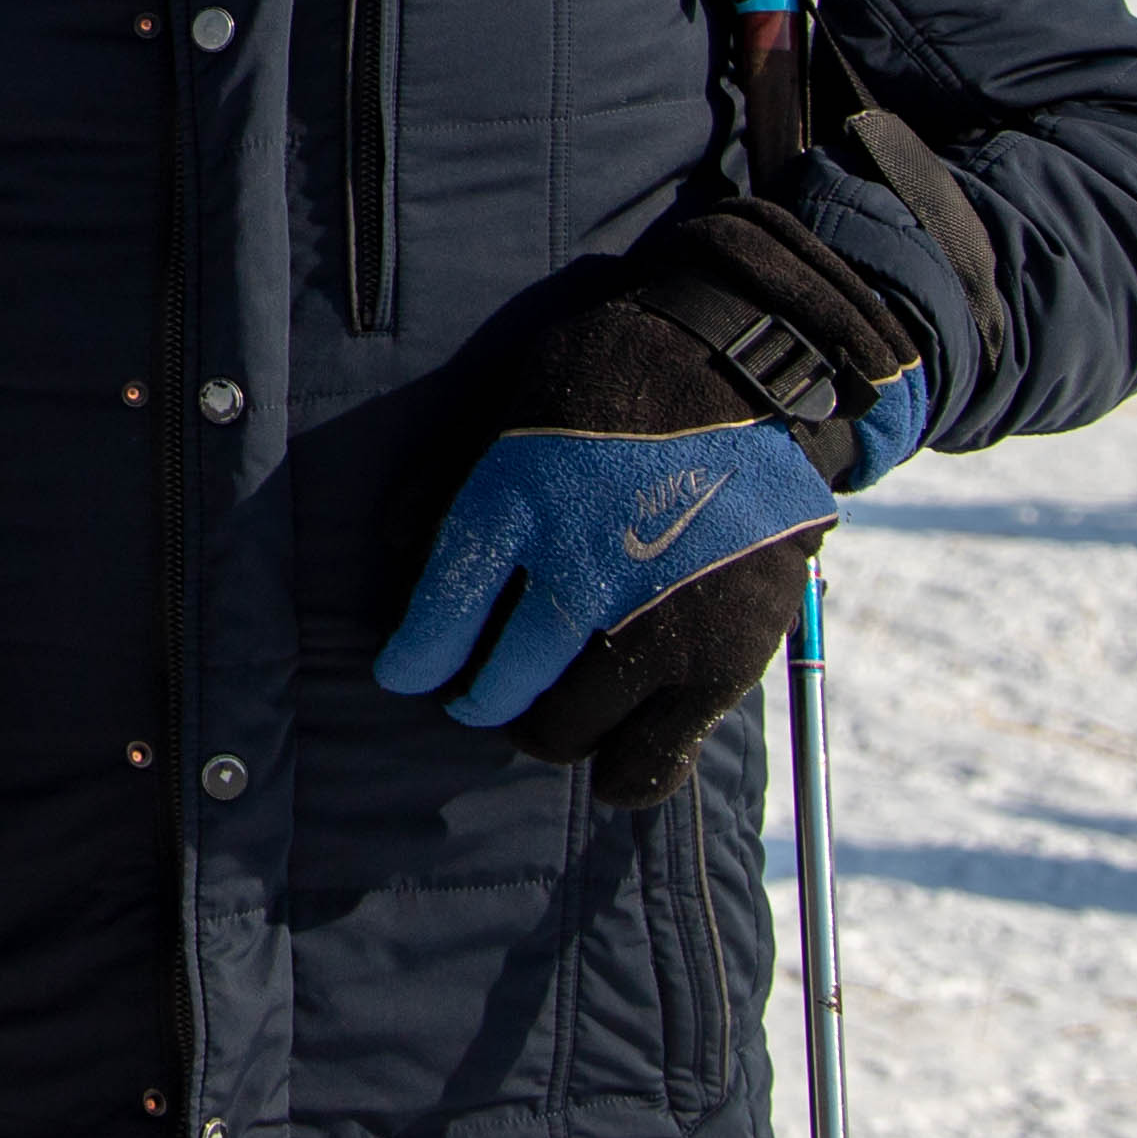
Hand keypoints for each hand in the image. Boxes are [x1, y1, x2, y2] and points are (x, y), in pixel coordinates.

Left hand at [373, 197, 931, 805]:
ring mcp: (655, 622)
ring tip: (548, 707)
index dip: (414, 658)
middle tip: (483, 691)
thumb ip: (445, 486)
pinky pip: (652, 759)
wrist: (743, 366)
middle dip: (480, 698)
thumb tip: (393, 561)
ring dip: (546, 728)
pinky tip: (607, 760)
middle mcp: (581, 572)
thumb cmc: (610, 378)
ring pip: (567, 730)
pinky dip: (621, 771)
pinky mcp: (723, 658)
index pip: (440, 615)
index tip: (404, 674)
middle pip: (501, 685)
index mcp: (516, 503)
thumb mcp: (502, 405)